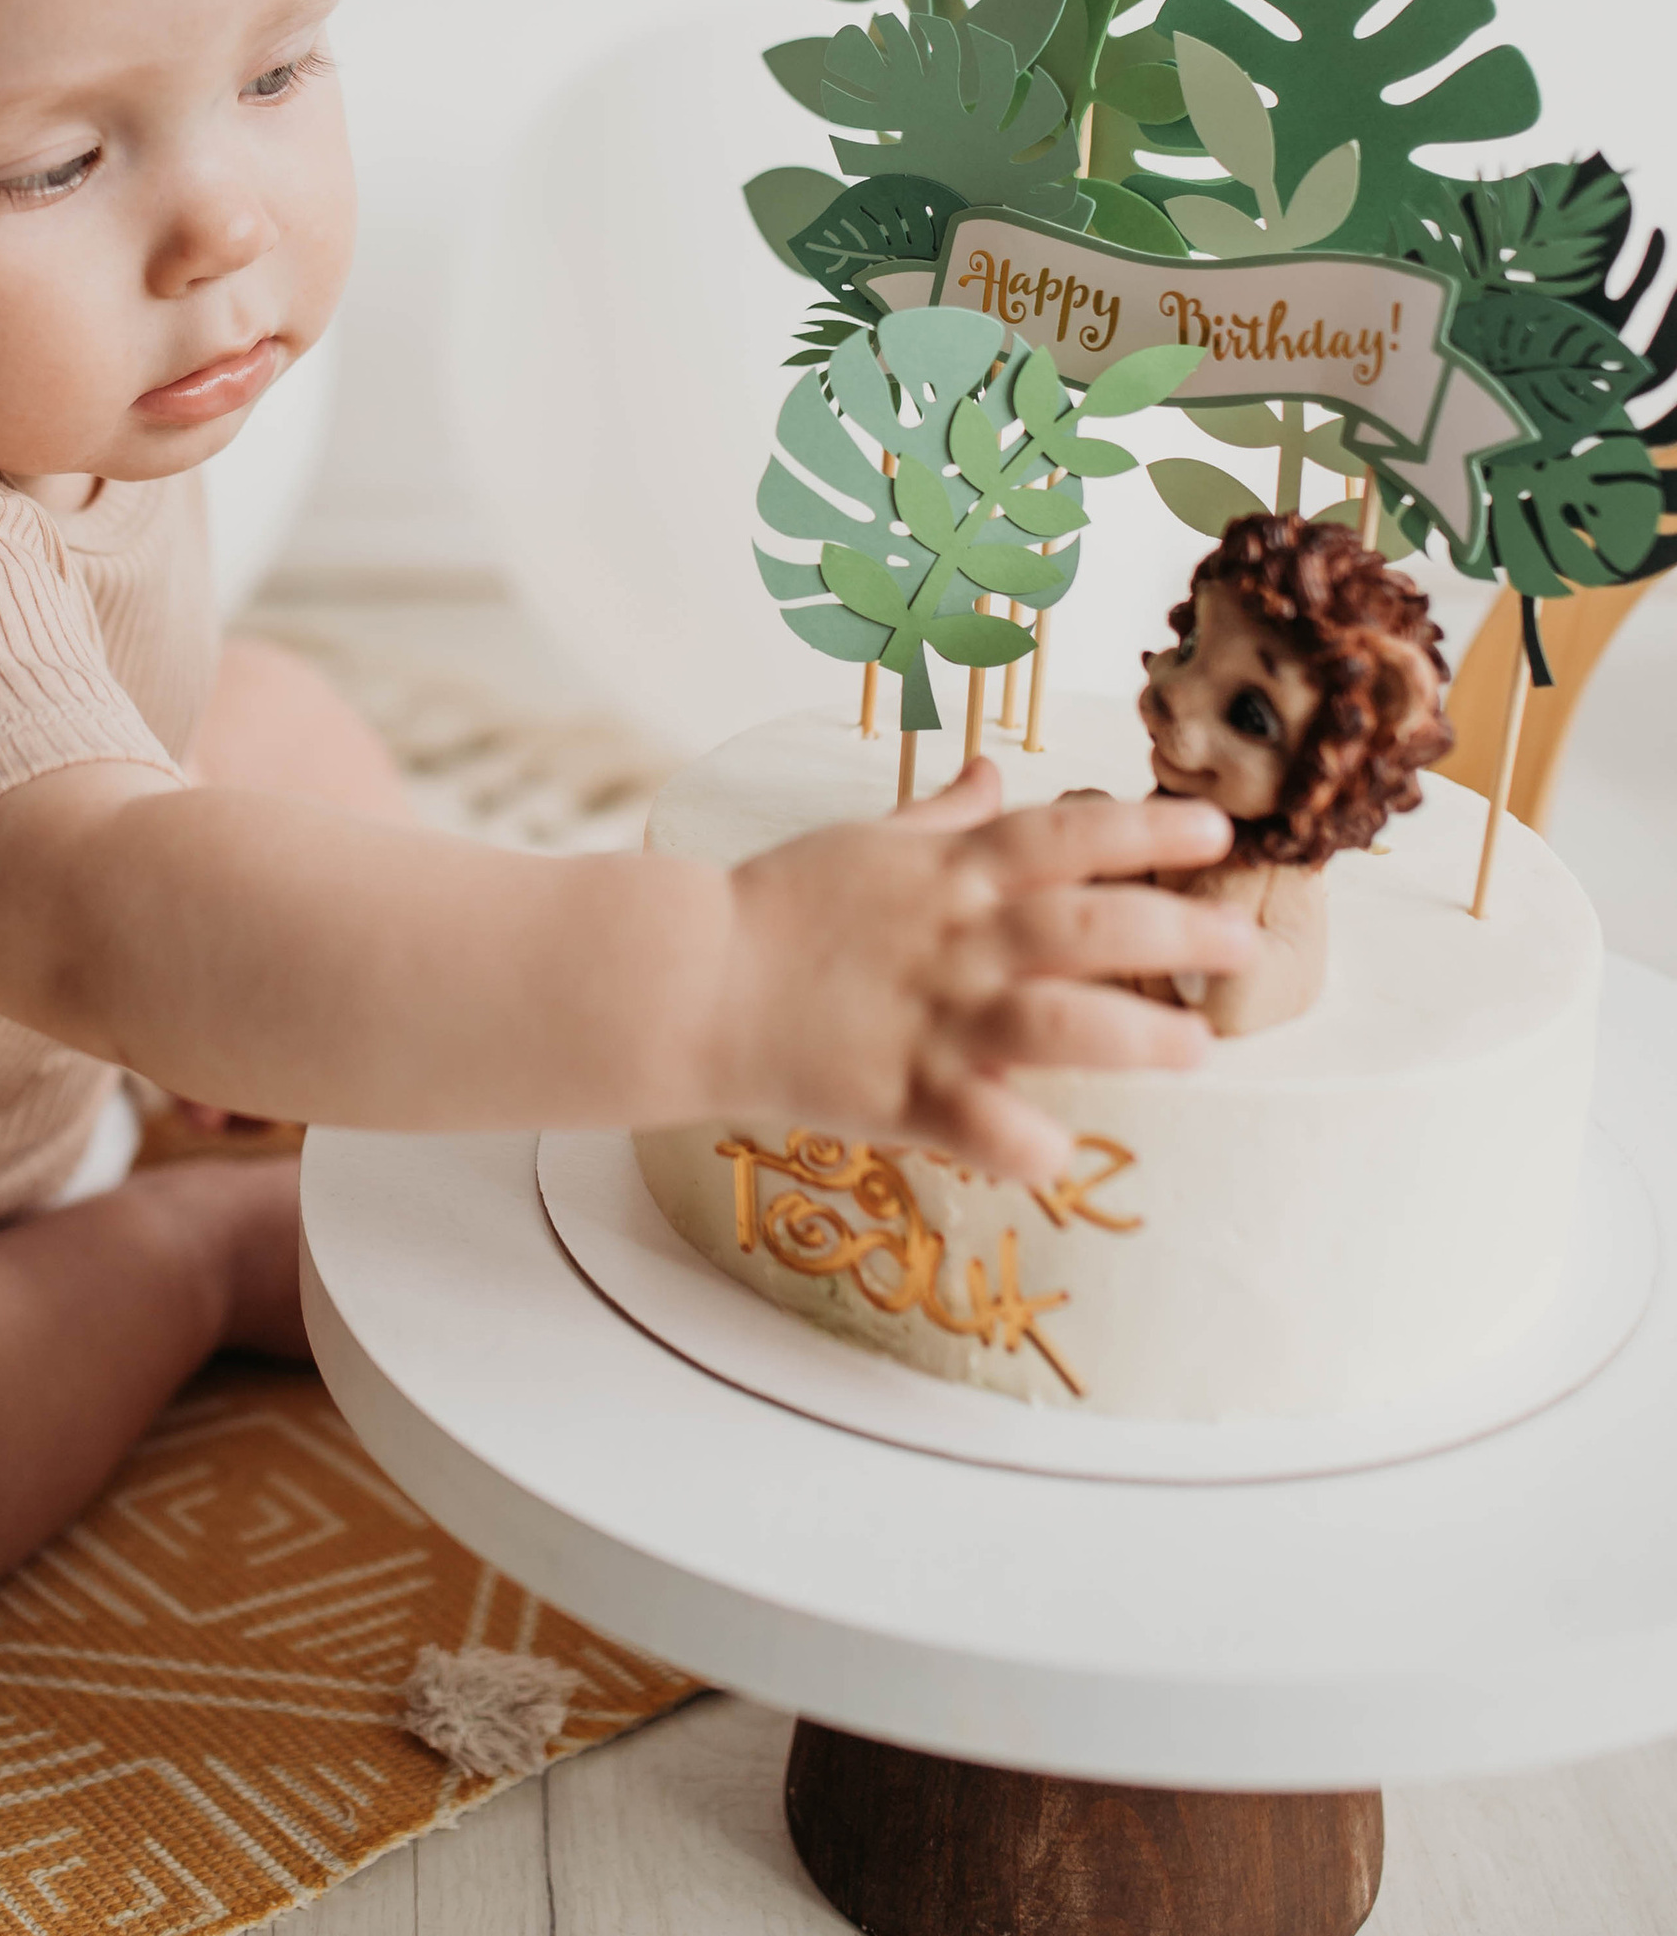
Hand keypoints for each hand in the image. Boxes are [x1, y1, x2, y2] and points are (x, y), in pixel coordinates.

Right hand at [717, 760, 1259, 1188]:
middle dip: (1179, 935)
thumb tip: (995, 775)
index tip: (1217, 832)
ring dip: (1136, 1038)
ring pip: (1058, 1022)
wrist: (691, 979)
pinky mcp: (903, 1091)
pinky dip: (1028, 1145)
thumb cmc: (779, 906)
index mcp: (952, 872)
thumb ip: (942, 817)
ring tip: (1196, 1053)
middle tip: (1244, 950)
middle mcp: (958, 938)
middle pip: (1090, 928)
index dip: (1150, 831)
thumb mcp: (866, 840)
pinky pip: (983, 1125)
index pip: (1071, 837)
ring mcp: (934, 1016)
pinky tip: (1065, 1160)